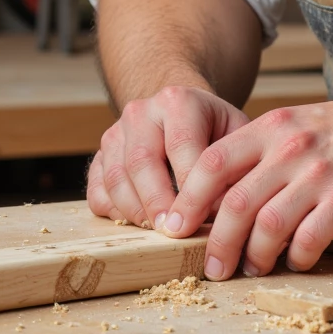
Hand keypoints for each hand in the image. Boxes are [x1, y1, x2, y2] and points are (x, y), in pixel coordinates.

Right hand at [87, 85, 249, 228]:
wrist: (182, 114)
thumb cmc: (214, 130)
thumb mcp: (235, 136)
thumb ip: (235, 166)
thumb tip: (227, 215)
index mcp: (178, 101)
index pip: (181, 144)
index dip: (190, 186)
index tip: (201, 219)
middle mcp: (141, 112)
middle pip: (142, 161)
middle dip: (158, 202)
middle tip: (173, 232)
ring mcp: (116, 133)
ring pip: (116, 178)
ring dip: (135, 212)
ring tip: (157, 232)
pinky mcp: (99, 156)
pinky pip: (98, 190)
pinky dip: (114, 212)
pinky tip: (137, 224)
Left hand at [159, 82, 332, 278]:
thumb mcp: (305, 123)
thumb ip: (268, 150)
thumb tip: (227, 193)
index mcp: (275, 126)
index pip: (212, 162)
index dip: (187, 199)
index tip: (175, 228)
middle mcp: (291, 147)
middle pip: (232, 204)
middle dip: (214, 244)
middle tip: (210, 268)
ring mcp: (320, 173)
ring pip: (266, 226)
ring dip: (254, 258)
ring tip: (254, 270)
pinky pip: (310, 240)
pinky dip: (298, 258)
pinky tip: (300, 261)